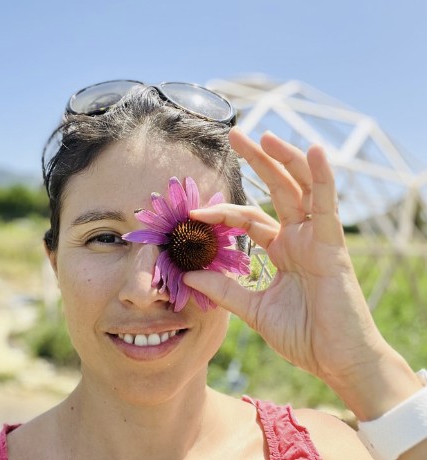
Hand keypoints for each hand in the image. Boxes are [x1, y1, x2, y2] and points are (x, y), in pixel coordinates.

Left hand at [184, 127, 388, 391]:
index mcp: (281, 250)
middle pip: (275, 189)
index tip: (193, 213)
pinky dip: (322, 177)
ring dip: (283, 159)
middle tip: (234, 135)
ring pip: (300, 188)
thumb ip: (224, 289)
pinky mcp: (332, 244)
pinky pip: (327, 205)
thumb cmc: (303, 336)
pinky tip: (314, 151)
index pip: (247, 219)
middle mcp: (298, 237)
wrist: (337, 361)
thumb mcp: (253, 309)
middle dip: (256, 161)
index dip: (221, 213)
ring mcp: (316, 237)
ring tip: (263, 135)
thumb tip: (189, 274)